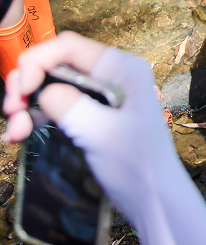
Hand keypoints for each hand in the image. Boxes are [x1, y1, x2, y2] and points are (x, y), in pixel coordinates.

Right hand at [2, 31, 178, 220]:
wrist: (153, 199)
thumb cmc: (137, 164)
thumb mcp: (102, 131)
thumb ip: (70, 105)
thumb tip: (44, 91)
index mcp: (122, 69)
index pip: (68, 46)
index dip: (37, 61)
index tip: (22, 91)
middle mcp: (110, 77)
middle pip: (53, 65)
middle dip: (25, 86)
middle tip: (11, 112)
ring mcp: (98, 98)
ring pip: (48, 88)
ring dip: (24, 107)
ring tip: (15, 134)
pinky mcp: (88, 119)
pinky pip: (52, 110)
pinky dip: (32, 120)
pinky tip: (18, 137)